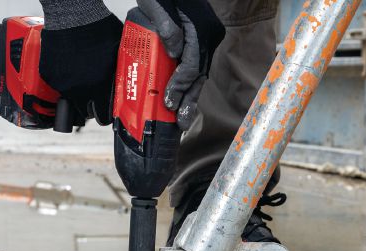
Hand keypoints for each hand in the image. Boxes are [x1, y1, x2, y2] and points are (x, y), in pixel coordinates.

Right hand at [39, 14, 123, 124]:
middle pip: (84, 111)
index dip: (104, 115)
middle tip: (93, 96)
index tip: (104, 113)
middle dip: (89, 105)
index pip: (102, 115)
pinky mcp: (48, 75)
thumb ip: (118, 73)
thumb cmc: (97, 29)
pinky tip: (70, 66)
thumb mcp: (118, 53)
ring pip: (69, 98)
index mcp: (98, 86)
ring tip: (81, 76)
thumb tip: (122, 84)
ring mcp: (61, 83)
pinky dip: (63, 79)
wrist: (73, 16)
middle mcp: (78, 89)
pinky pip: (57, 84)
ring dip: (76, 92)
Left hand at [137, 0, 224, 129]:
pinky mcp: (201, 38)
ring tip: (183, 118)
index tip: (168, 102)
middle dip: (189, 99)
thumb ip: (166, 26)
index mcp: (200, 29)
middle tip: (181, 123)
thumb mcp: (156, 4)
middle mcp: (208, 35)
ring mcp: (207, 37)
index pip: (192, 67)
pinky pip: (197, 64)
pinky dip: (189, 81)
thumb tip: (174, 51)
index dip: (180, 86)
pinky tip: (183, 95)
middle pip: (200, 74)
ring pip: (200, 72)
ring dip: (191, 94)